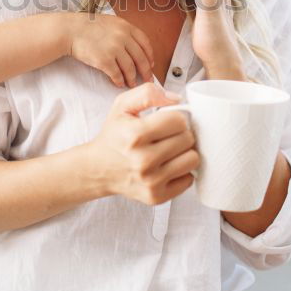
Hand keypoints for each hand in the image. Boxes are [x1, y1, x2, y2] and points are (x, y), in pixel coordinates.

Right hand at [66, 13, 155, 88]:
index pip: (145, 43)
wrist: (69, 30)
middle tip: (147, 79)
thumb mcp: (111, 22)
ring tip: (132, 84)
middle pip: (141, 58)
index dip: (150, 56)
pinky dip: (119, 80)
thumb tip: (135, 47)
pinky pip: (116, 74)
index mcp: (126, 27)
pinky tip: (119, 83)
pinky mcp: (104, 60)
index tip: (151, 64)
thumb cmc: (88, 26)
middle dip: (146, 71)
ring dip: (132, 78)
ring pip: (130, 68)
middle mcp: (123, 37)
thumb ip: (124, 32)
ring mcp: (114, 49)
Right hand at [86, 83, 199, 204]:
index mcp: (135, 135)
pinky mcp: (156, 196)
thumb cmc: (114, 135)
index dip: (175, 117)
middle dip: (180, 134)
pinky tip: (167, 166)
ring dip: (184, 152)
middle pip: (188, 139)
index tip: (167, 121)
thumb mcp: (122, 105)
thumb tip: (177, 100)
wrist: (98, 169)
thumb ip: (148, 93)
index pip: (178, 120)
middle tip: (167, 136)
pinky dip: (181, 172)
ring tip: (169, 150)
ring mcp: (151, 181)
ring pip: (192, 159)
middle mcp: (143, 160)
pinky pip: (188, 180)